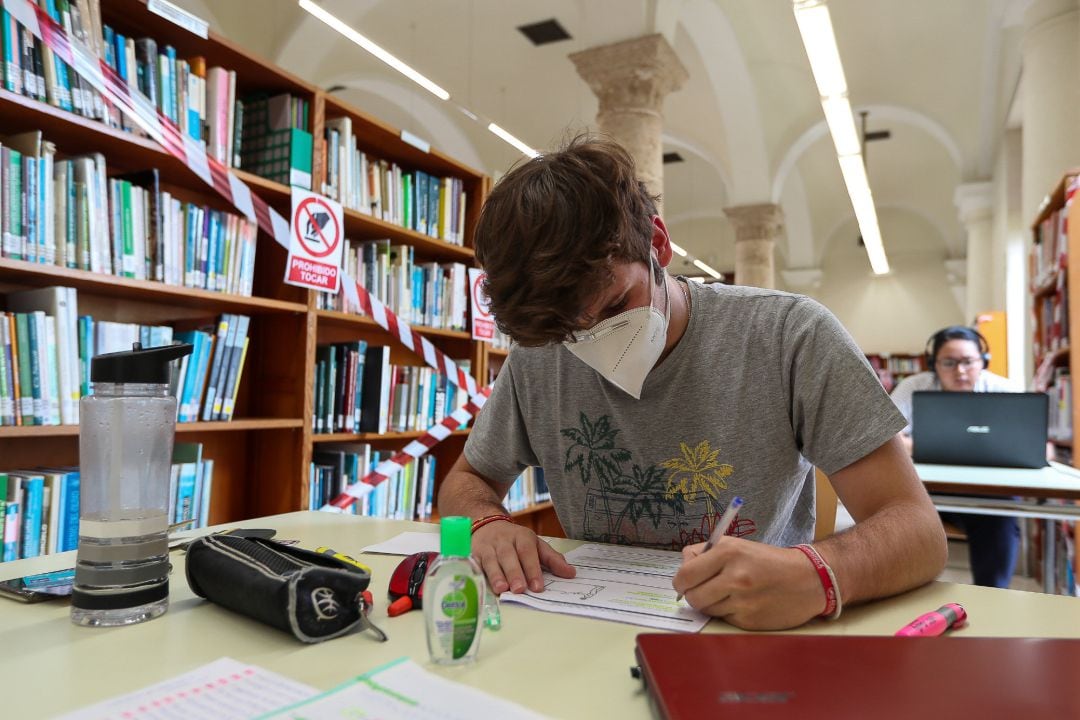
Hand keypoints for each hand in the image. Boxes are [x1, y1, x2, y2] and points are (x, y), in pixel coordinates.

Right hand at [472, 520, 575, 593]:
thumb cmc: (516, 541)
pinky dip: (478, 573)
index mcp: (522, 537)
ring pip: (491, 560)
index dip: (533, 569)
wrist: (487, 524)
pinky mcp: (473, 553)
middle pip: (509, 556)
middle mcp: (504, 540)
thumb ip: (552, 559)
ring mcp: (488, 546)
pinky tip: (480, 583)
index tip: (538, 586)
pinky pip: (475, 563)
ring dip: (496, 575)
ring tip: (502, 589)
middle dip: (514, 573)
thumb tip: (571, 574)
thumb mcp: (536, 545)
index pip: (528, 552)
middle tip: (520, 589)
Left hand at [672, 537, 826, 629]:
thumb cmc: (768, 561)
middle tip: (703, 590)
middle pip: (692, 596)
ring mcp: (743, 601)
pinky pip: (724, 619)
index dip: (681, 581)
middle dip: (693, 594)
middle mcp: (735, 577)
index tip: (684, 583)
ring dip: (711, 604)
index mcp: (728, 552)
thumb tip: (682, 566)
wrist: (809, 578)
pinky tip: (744, 603)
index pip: (685, 575)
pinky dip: (729, 613)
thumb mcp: (737, 545)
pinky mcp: (750, 621)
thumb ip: (706, 553)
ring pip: (707, 609)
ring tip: (728, 594)